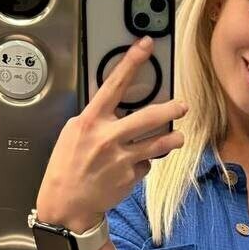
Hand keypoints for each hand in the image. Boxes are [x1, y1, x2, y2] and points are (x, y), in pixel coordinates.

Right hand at [35, 36, 186, 228]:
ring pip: (158, 144)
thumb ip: (96, 119)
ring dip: (172, 139)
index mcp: (90, 122)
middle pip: (148, 117)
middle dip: (170, 110)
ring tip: (178, 137)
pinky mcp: (131, 177)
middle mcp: (107, 138)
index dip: (131, 63)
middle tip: (182, 105)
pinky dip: (143, 163)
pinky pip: (146, 164)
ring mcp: (121, 159)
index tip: (146, 45)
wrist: (66, 204)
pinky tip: (132, 167)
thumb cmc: (66, 167)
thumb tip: (118, 108)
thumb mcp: (73, 134)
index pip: (114, 85)